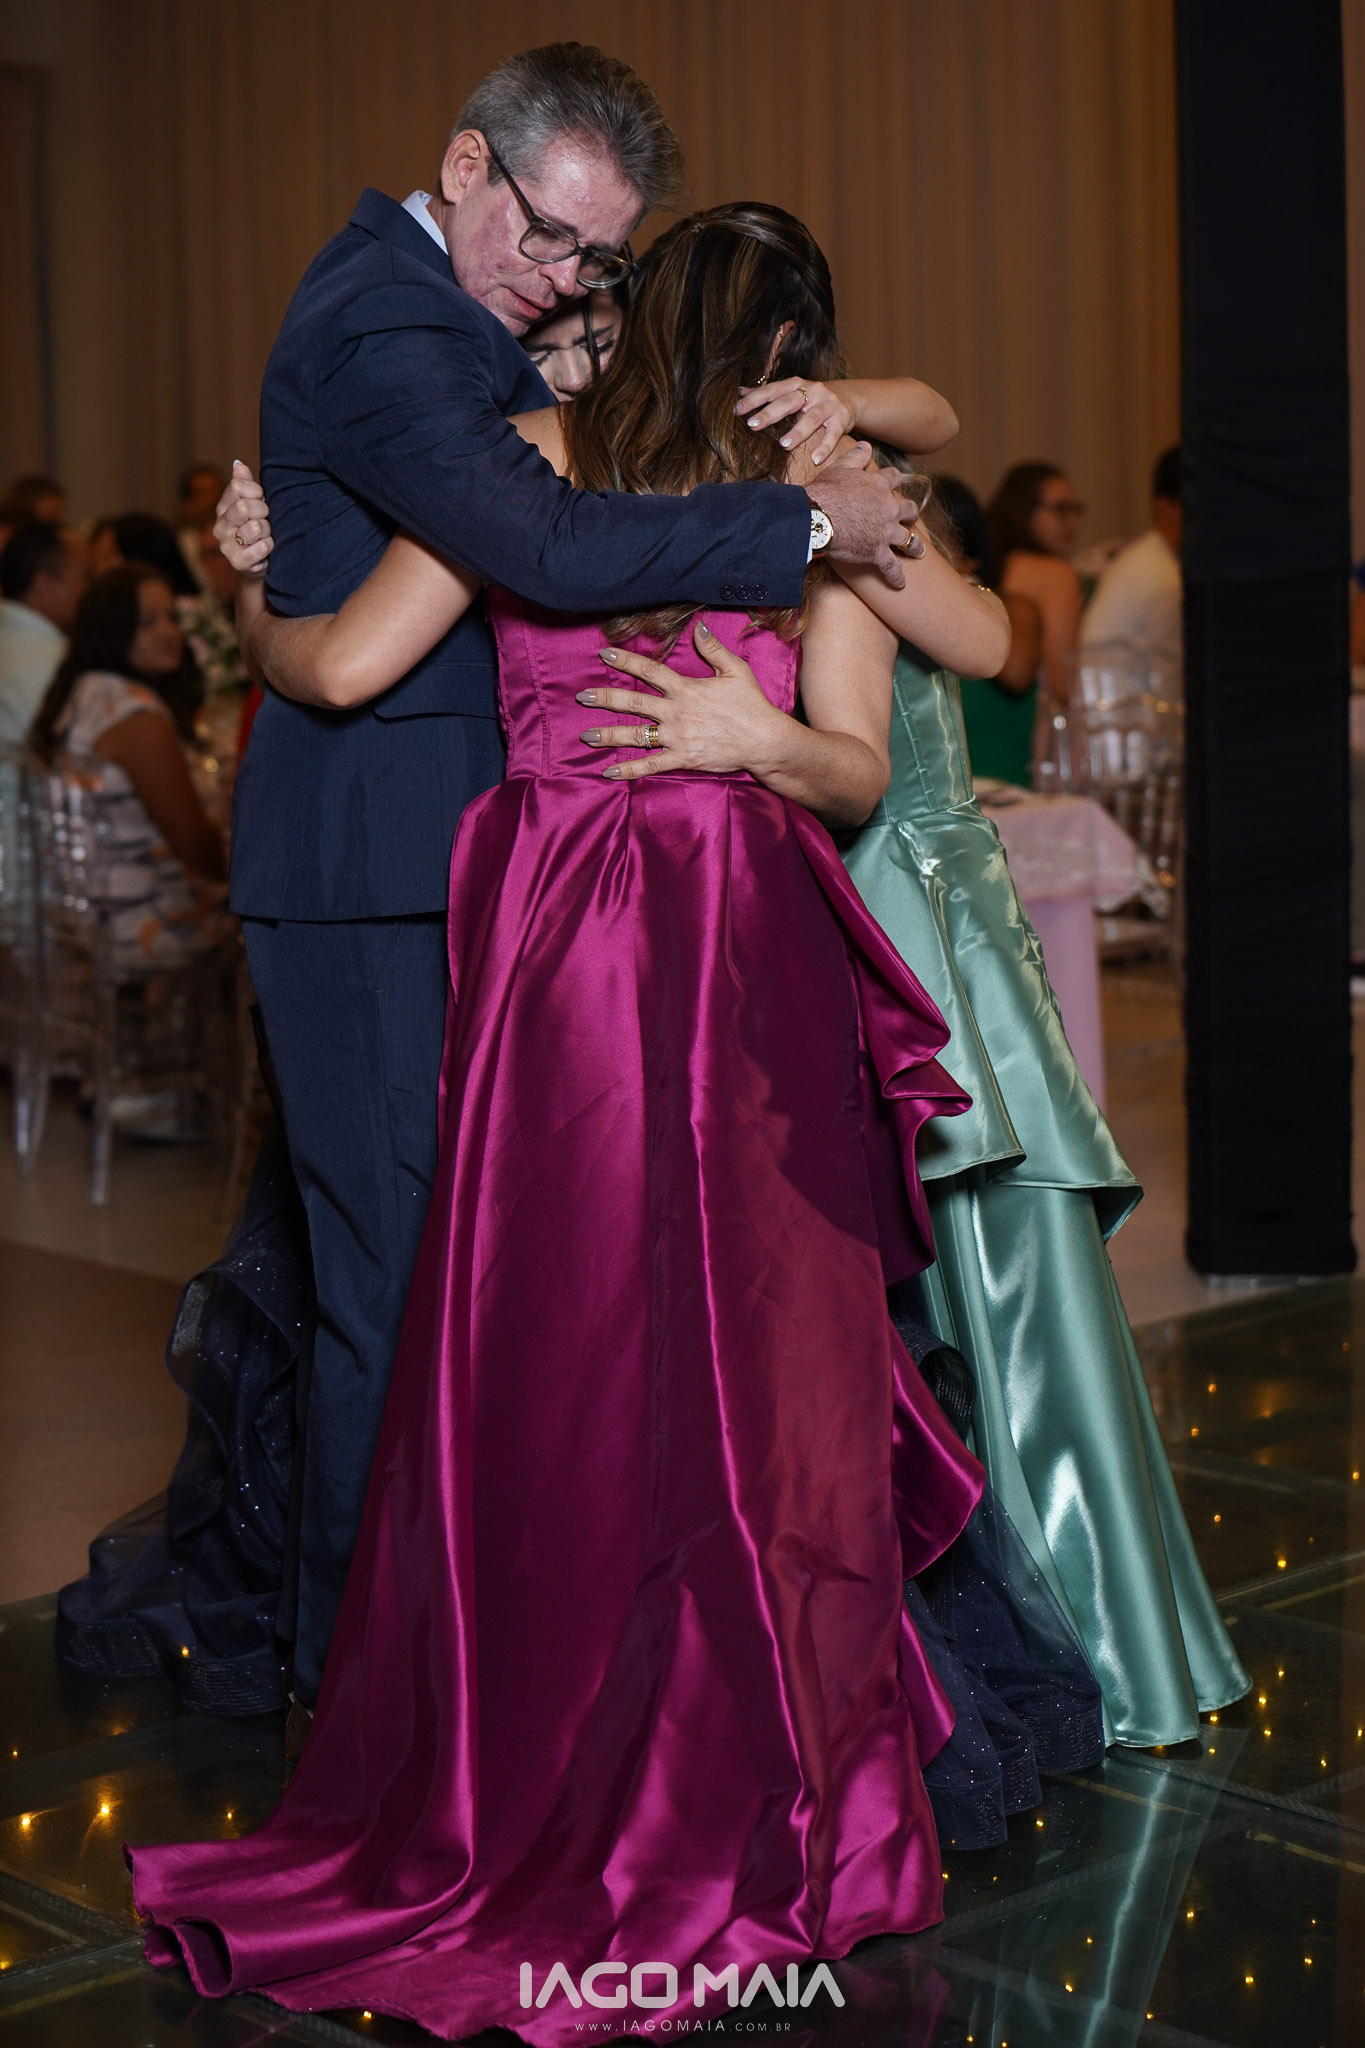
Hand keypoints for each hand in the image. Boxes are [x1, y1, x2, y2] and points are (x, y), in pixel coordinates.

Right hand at [214, 459, 272, 577]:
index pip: (237, 486)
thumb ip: (246, 484)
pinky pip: (262, 547)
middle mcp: (220, 525)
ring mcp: (226, 545)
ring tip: (265, 536)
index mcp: (223, 507)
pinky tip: (266, 550)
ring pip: (256, 527)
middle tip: (266, 519)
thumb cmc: (258, 529)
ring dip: (268, 532)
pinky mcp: (237, 562)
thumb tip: (238, 464)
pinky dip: (270, 547)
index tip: (261, 498)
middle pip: (243, 506)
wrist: (258, 564)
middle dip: (263, 511)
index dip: (256, 491)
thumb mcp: (253, 504)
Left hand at [575, 618, 781, 781]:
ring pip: (636, 735)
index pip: (650, 671)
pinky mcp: (682, 759)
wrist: (764, 741)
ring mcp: (676, 737)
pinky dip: (629, 770)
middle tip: (582, 697)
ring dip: (609, 735)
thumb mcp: (735, 671)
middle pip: (633, 702)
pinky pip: (650, 765)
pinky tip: (609, 772)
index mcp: (686, 688)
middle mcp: (676, 712)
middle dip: (605, 698)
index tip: (605, 653)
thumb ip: (713, 650)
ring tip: (586, 736)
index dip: (626, 660)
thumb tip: (698, 628)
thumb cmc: (752, 705)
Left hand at [733, 377, 853, 466]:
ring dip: (798, 432)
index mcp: (796, 384)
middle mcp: (812, 391)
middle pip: (789, 402)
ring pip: (812, 418)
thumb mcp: (792, 391)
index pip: (772, 390)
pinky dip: (825, 447)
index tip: (737, 410)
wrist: (848, 398)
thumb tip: (740, 392)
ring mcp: (828, 405)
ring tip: (784, 445)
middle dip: (770, 413)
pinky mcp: (841, 419)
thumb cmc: (812, 398)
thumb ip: (768, 393)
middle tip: (753, 425)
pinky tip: (816, 460)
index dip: (754, 399)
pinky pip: (833, 434)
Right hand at [805, 455, 924, 588]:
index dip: (895, 481)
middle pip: (908, 510)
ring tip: (919, 552)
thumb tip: (867, 445)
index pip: (894, 479)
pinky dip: (896, 577)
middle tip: (912, 519)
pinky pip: (892, 567)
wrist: (817, 519)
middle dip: (911, 515)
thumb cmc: (824, 493)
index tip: (897, 484)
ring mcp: (885, 531)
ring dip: (915, 546)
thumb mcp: (839, 469)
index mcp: (878, 485)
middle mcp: (888, 507)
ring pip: (908, 540)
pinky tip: (901, 584)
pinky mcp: (878, 552)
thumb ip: (856, 457)